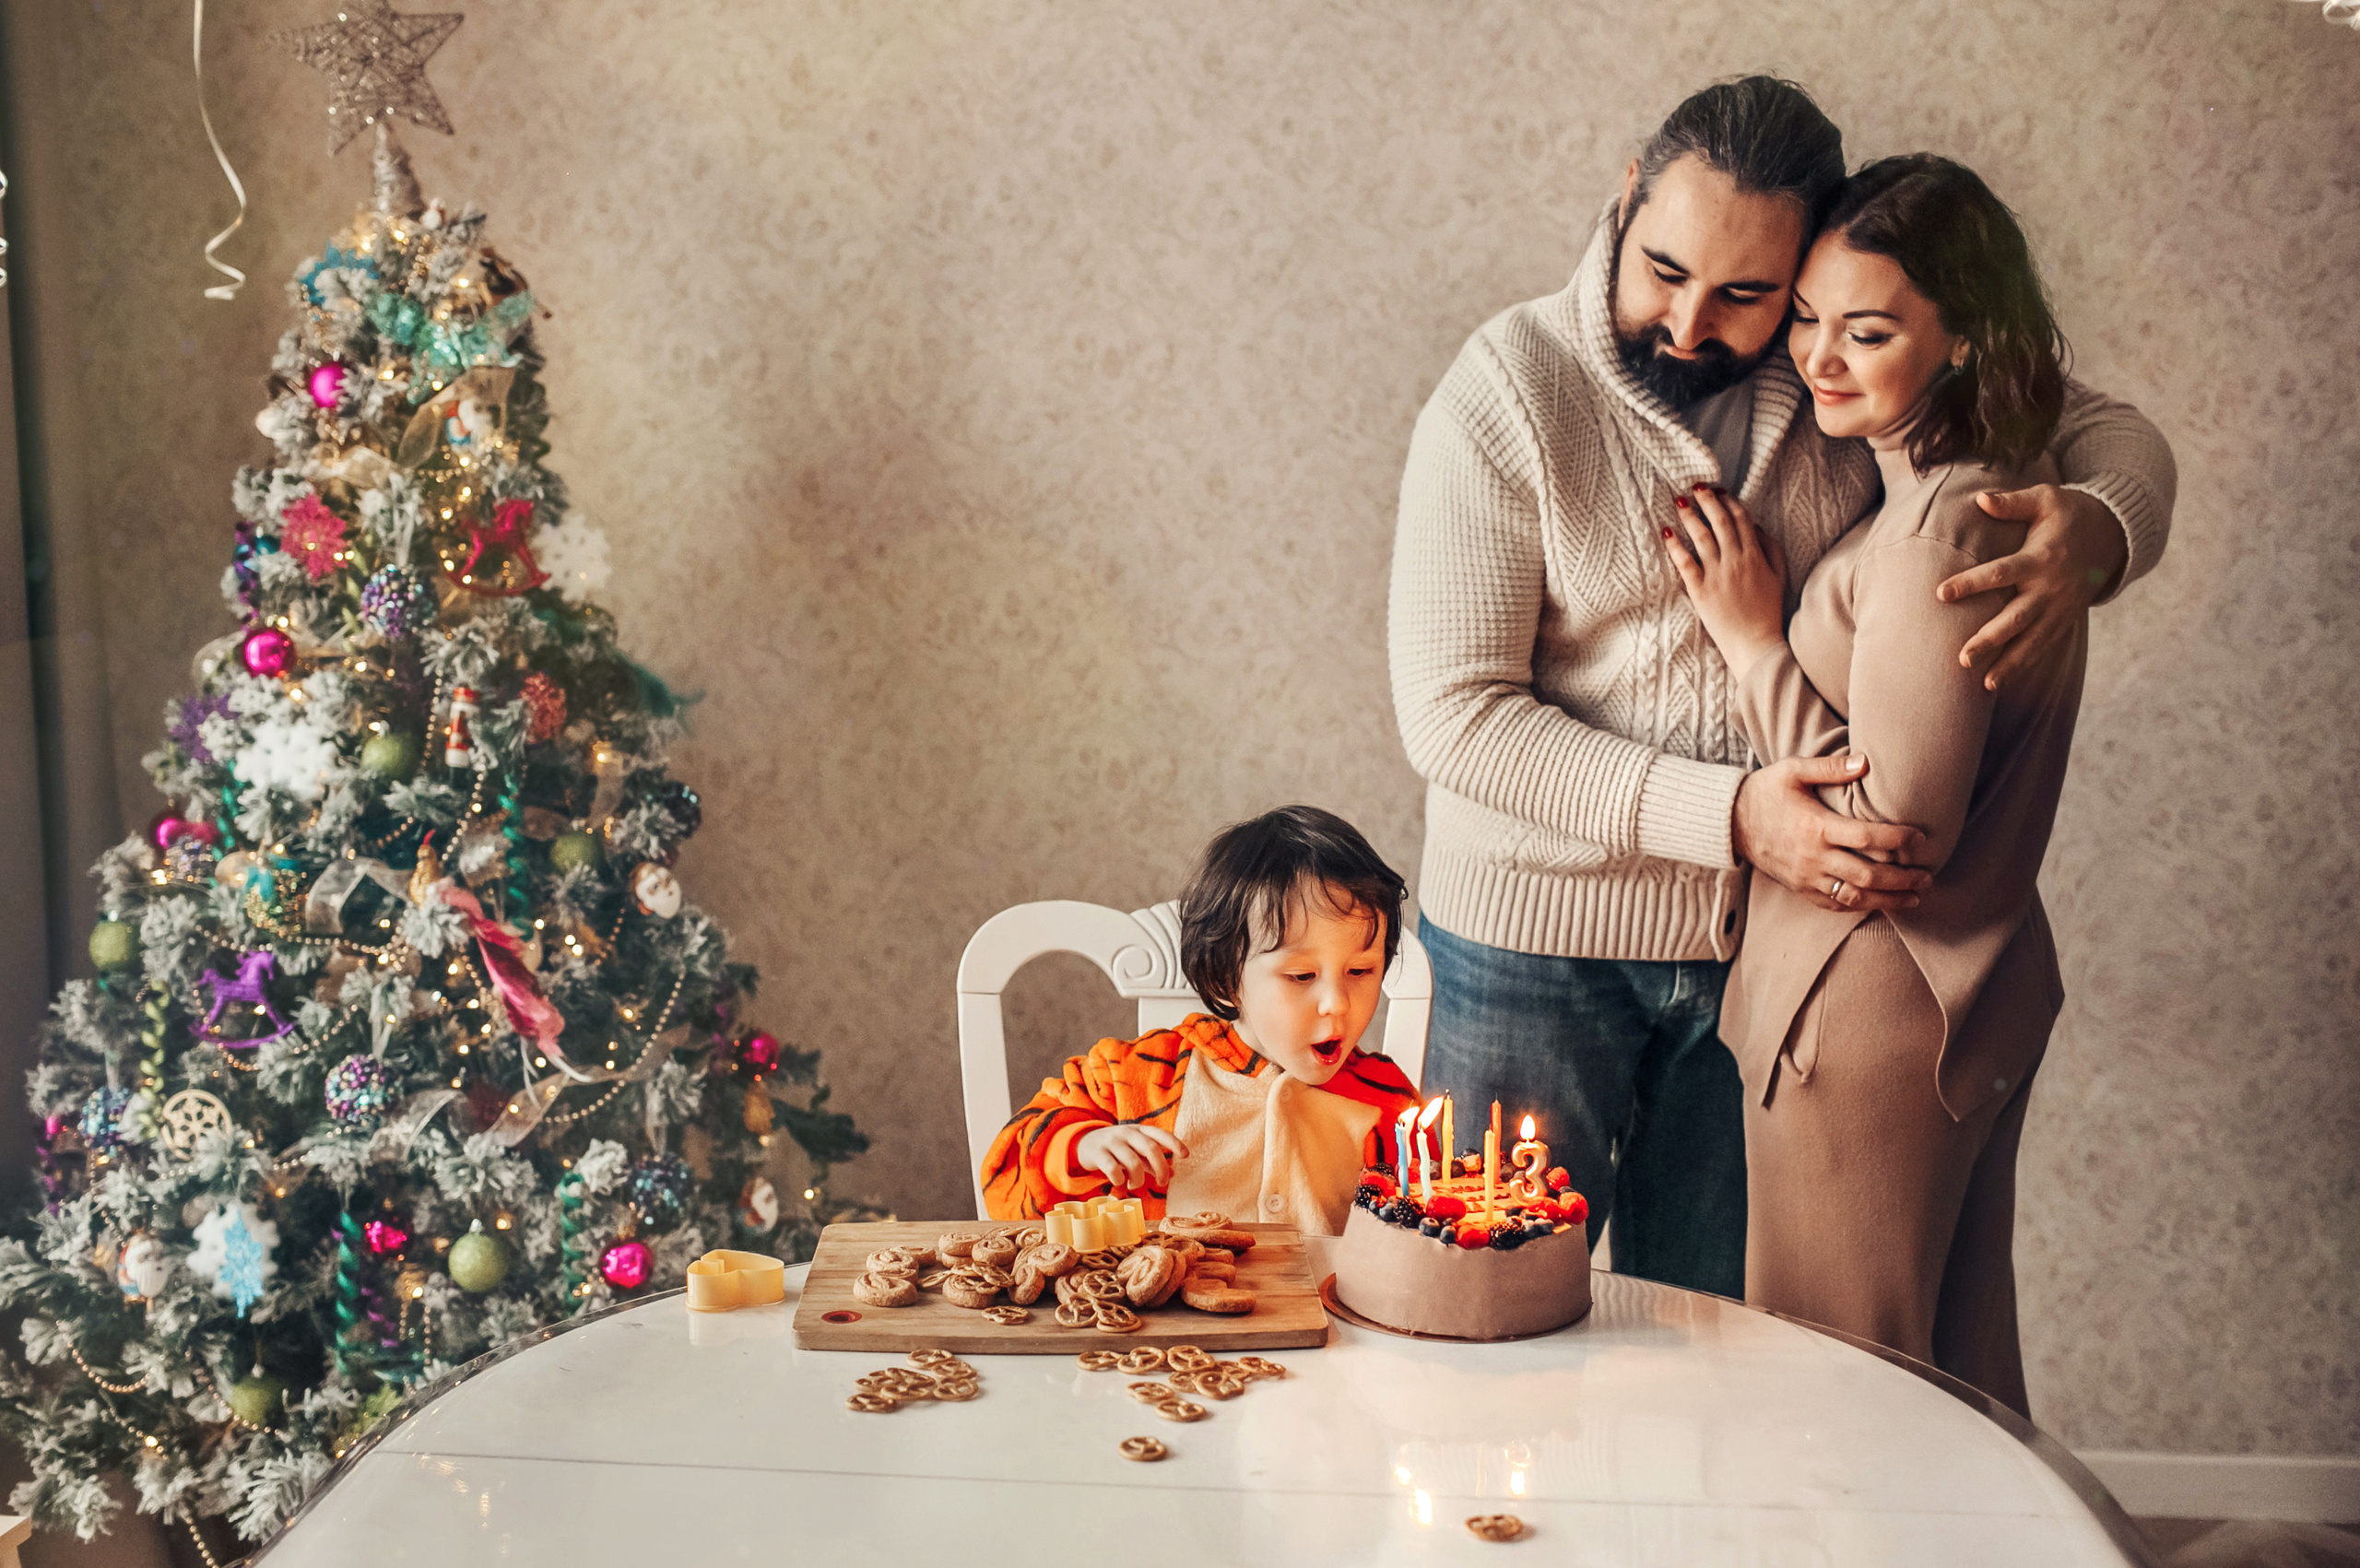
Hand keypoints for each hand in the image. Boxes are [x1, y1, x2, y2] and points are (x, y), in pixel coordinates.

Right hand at [1074, 1124, 1188, 1192]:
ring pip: (1133, 1162)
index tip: (1185, 1156)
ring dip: (1138, 1179)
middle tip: (1162, 1183)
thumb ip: (1152, 1162)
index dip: (1174, 1144)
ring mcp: (1111, 1141)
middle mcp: (1127, 1133)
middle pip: (1150, 1148)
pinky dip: (1119, 1180)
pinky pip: (1112, 1168)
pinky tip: (1119, 1182)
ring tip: (1135, 1185)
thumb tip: (1173, 1173)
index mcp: (1139, 1130)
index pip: (1160, 1134)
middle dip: (1160, 1168)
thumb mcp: (1135, 1151)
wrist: (1084, 1143)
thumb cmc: (1116, 1149)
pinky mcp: (1098, 1153)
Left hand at [1662, 484, 1787, 676]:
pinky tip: (1666, 531)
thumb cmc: (1768, 611)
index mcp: (1755, 557)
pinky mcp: (1700, 591)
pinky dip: (1675, 546)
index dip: (1729, 502)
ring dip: (1690, 516)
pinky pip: (1685, 563)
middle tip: (1696, 486)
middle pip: (1720, 523)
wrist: (1756, 643)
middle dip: (1708, 501)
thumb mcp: (1779, 576)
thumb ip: (1771, 548)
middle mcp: (1736, 562)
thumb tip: (1758, 526)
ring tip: (1679, 501)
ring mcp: (1717, 576)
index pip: (1741, 520)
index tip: (1718, 490)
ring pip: (1702, 538)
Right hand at [1733, 754, 1931, 911]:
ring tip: (1915, 896)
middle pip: (1869, 876)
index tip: (1921, 838)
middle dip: (1904, 878)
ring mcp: (1808, 878)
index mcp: (1816, 827)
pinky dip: (1863, 906)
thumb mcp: (1792, 770)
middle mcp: (1814, 858)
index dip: (1898, 840)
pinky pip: (1837, 905)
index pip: (1867, 838)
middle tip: (1928, 875)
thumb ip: (1830, 768)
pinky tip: (1883, 903)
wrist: (1730, 823)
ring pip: (1856, 897)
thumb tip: (1867, 762)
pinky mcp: (1802, 890)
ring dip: (1890, 900)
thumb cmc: (1764, 792)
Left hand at [1938, 485, 2122, 691]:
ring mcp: (2060, 608)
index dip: (1972, 583)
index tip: (1941, 593)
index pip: (2001, 573)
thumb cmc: (2070, 513)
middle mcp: (2050, 588)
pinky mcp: (2065, 619)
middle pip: (2017, 618)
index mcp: (2040, 558)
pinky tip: (1998, 683)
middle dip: (1991, 639)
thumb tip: (1979, 499)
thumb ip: (2012, 503)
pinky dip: (2023, 665)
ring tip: (1984, 684)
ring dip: (2009, 664)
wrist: (2113, 534)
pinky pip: (2043, 646)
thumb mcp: (2046, 500)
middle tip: (1963, 657)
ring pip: (2032, 641)